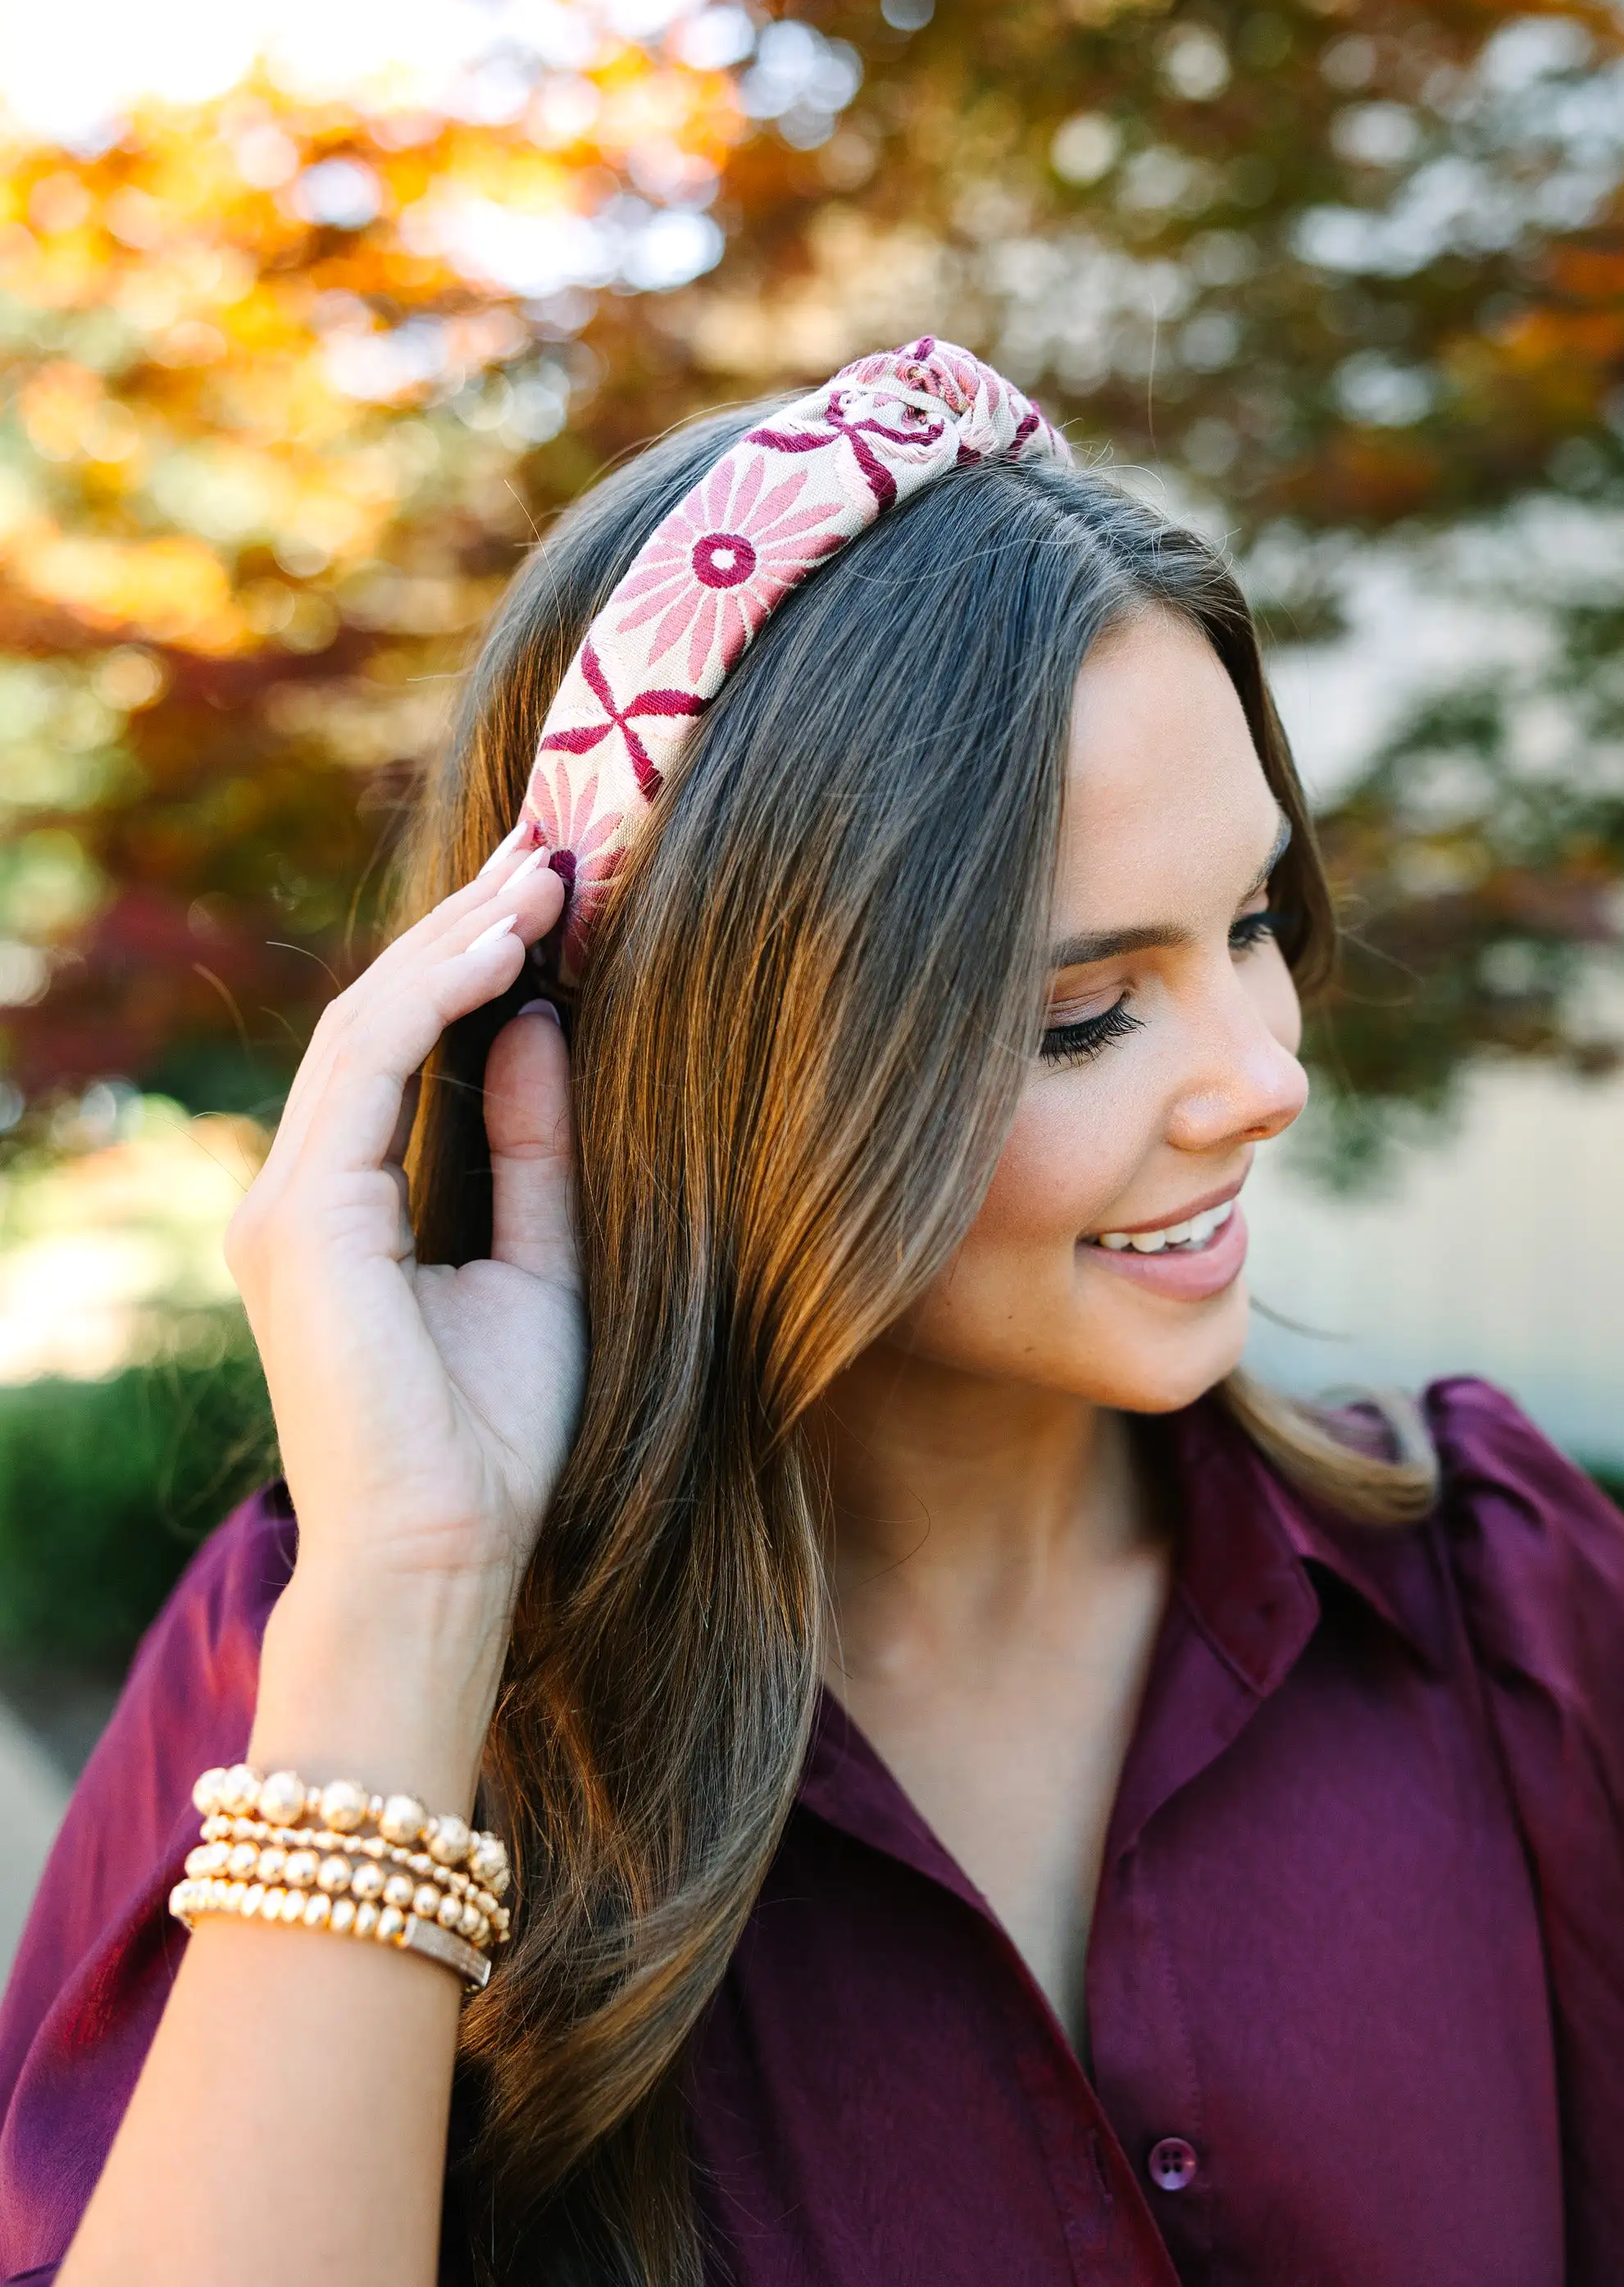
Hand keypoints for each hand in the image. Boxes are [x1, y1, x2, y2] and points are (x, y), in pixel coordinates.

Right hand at [226, 836, 580, 1608]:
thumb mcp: (542, 1261)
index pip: (399, 1051)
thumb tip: (544, 1023)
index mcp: (345, 1210)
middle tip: (552, 851)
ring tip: (544, 876)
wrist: (449, 1555)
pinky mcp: (300, 1219)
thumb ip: (532, 1145)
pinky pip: (367, 1067)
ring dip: (456, 941)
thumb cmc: (497, 1437)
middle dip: (465, 930)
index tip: (553, 897)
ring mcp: (287, 1204)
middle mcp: (299, 1195)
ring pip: (364, 1026)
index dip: (470, 965)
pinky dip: (436, 995)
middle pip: (375, 1019)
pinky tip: (508, 947)